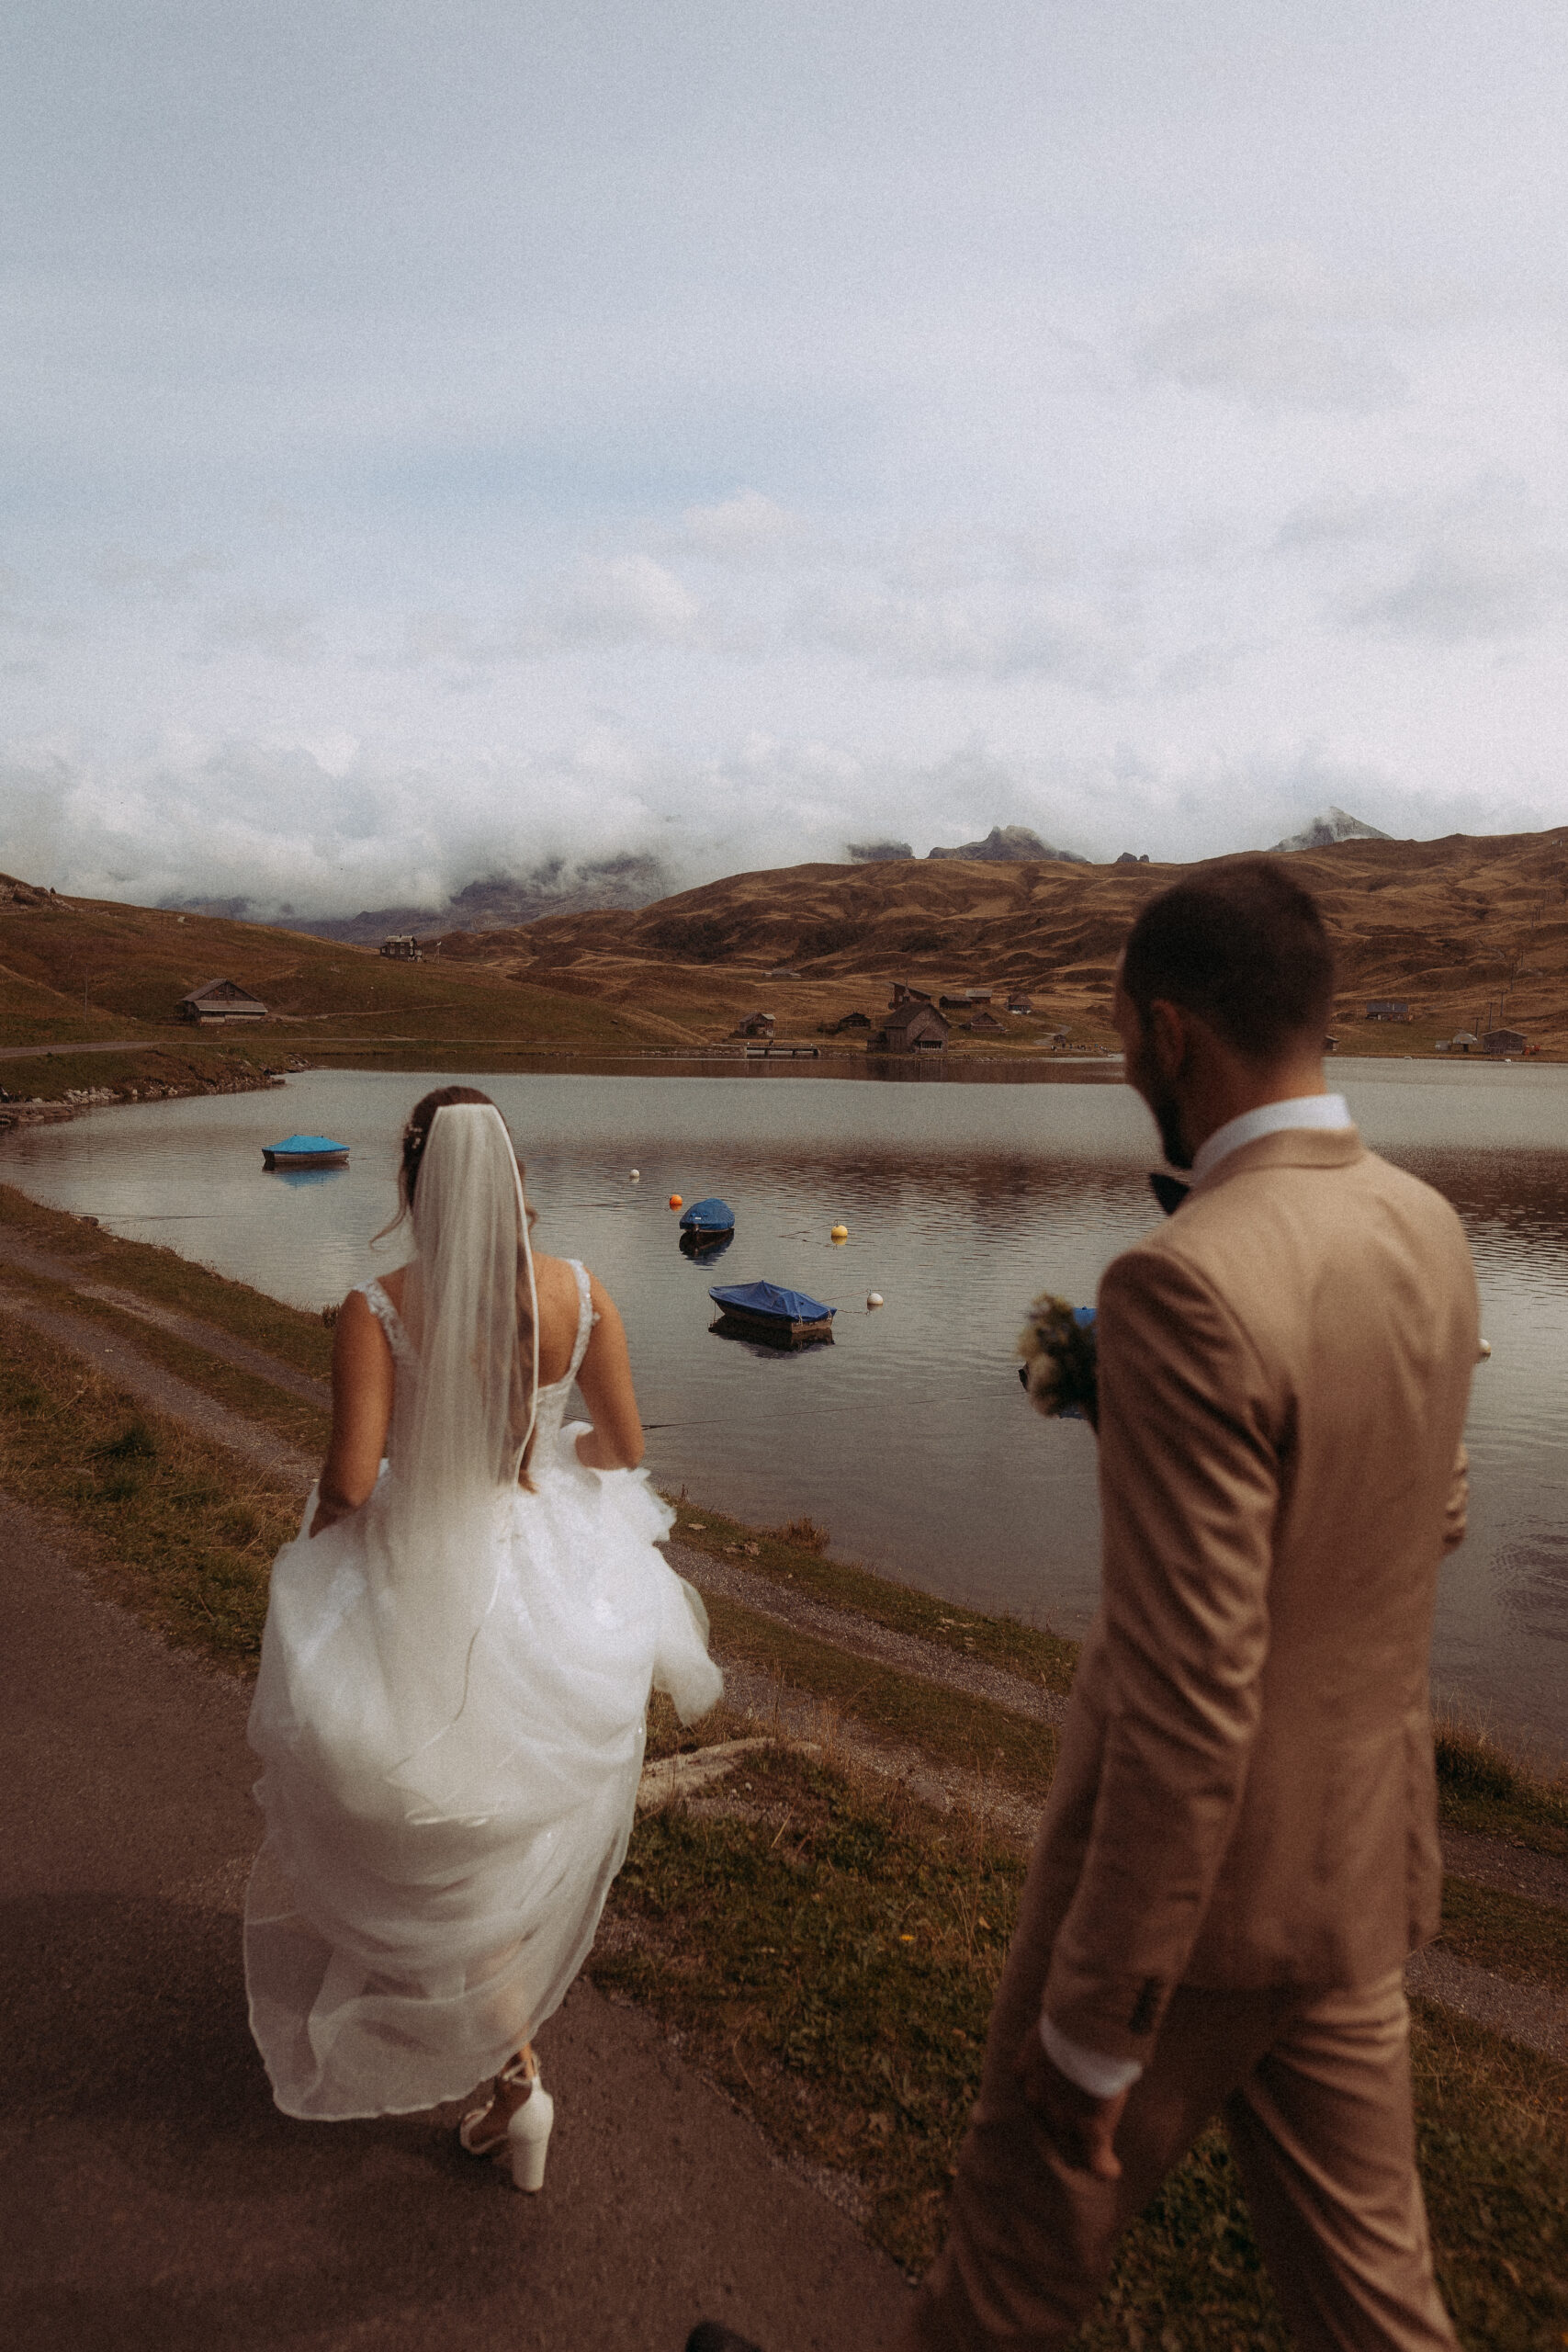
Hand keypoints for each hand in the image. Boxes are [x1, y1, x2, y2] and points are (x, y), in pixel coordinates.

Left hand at [1014, 2026, 1127, 2180]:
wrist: (1086, 2025)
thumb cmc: (1075, 2015)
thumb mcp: (1055, 2026)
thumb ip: (1057, 2041)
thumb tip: (1072, 2033)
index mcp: (1024, 2073)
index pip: (1036, 2101)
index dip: (1051, 2108)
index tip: (1063, 2107)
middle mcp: (1037, 2102)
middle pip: (1049, 2131)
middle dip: (1063, 2139)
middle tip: (1077, 2144)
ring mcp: (1062, 2119)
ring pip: (1072, 2150)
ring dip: (1085, 2155)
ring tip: (1099, 2162)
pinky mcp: (1090, 2130)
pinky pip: (1096, 2161)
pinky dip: (1105, 2168)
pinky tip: (1113, 2170)